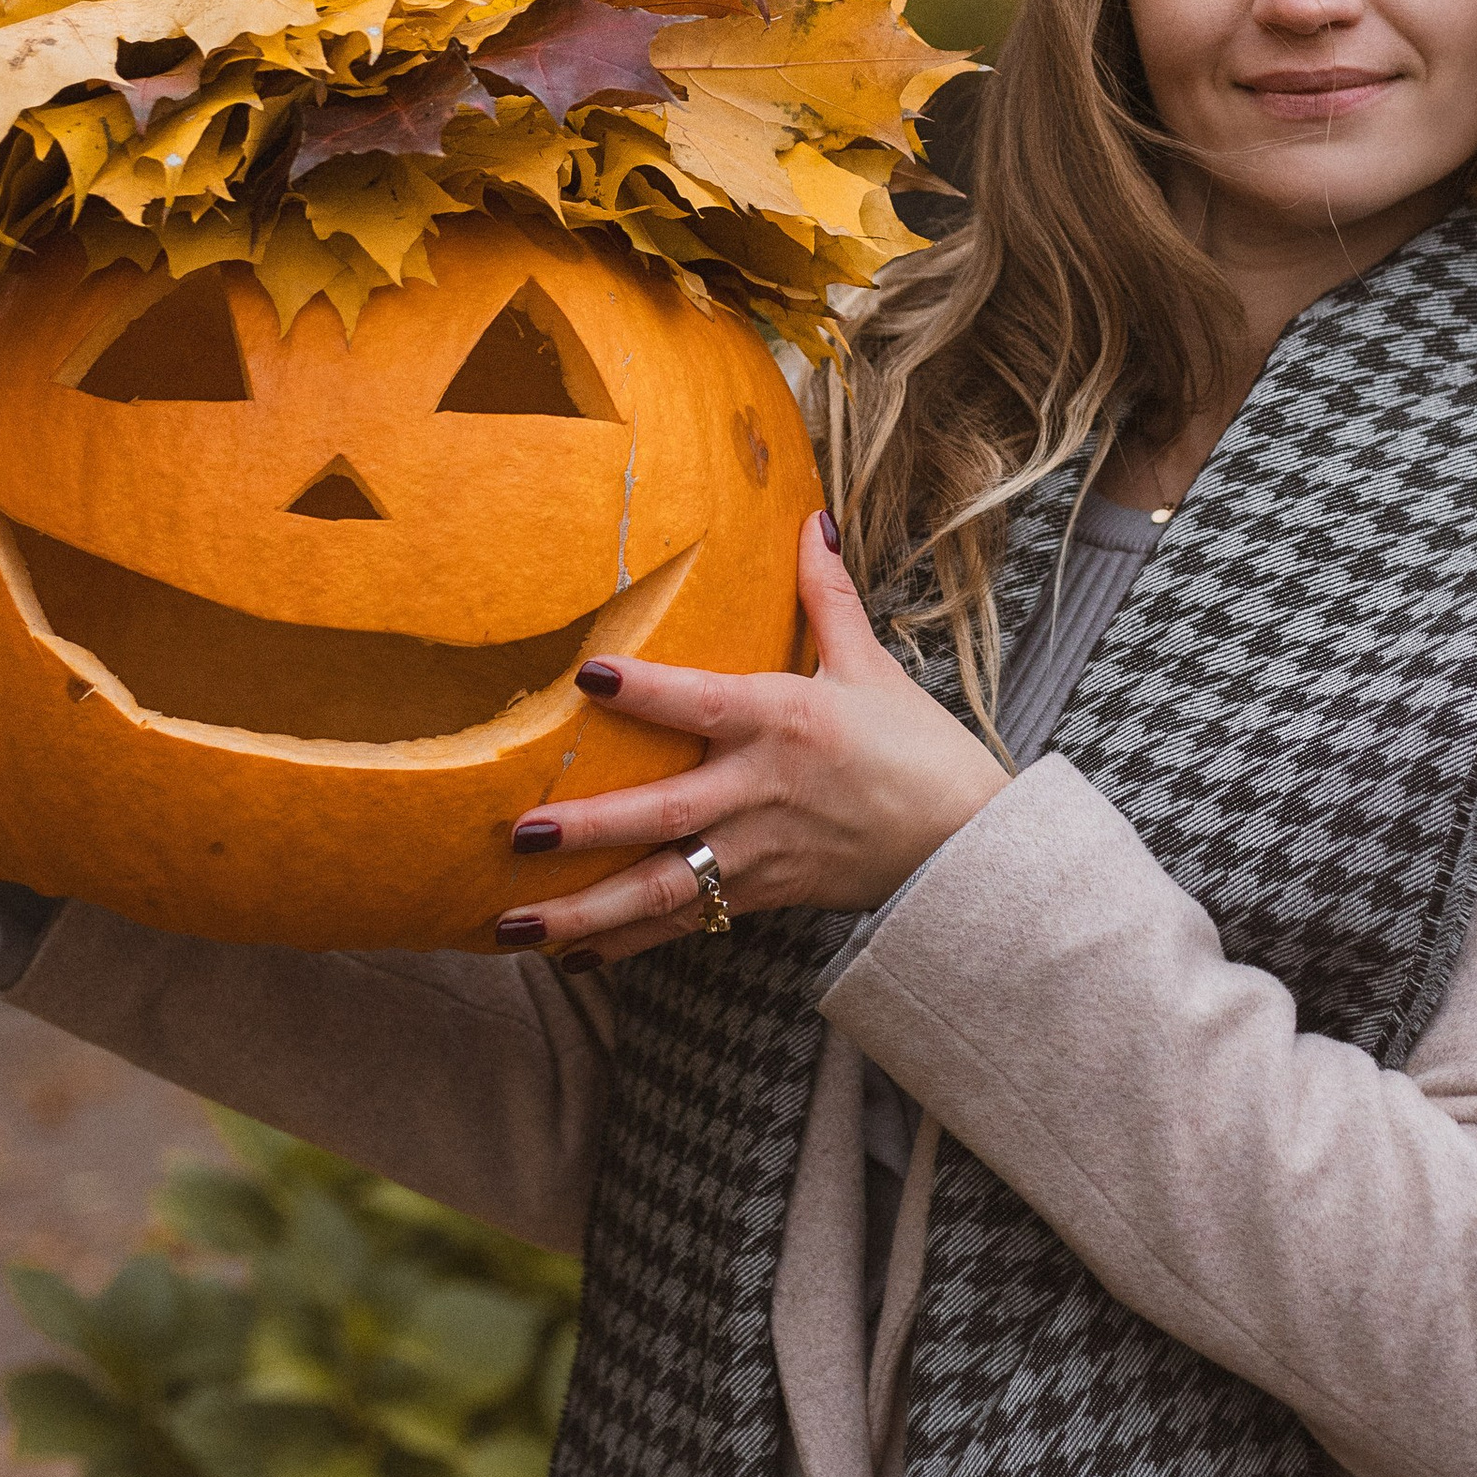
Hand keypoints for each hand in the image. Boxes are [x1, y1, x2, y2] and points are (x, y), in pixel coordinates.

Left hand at [493, 512, 1007, 963]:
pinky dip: (627, 942)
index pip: (704, 704)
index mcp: (785, 722)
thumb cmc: (918, 749)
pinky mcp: (763, 896)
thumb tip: (811, 519)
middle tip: (519, 834)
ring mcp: (758, 853)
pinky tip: (571, 957)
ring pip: (663, 889)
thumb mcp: (871, 666)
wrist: (964, 846)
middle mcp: (761, 792)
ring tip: (512, 927)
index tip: (587, 676)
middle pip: (663, 815)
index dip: (647, 690)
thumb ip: (826, 596)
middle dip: (587, 828)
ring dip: (586, 913)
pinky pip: (685, 924)